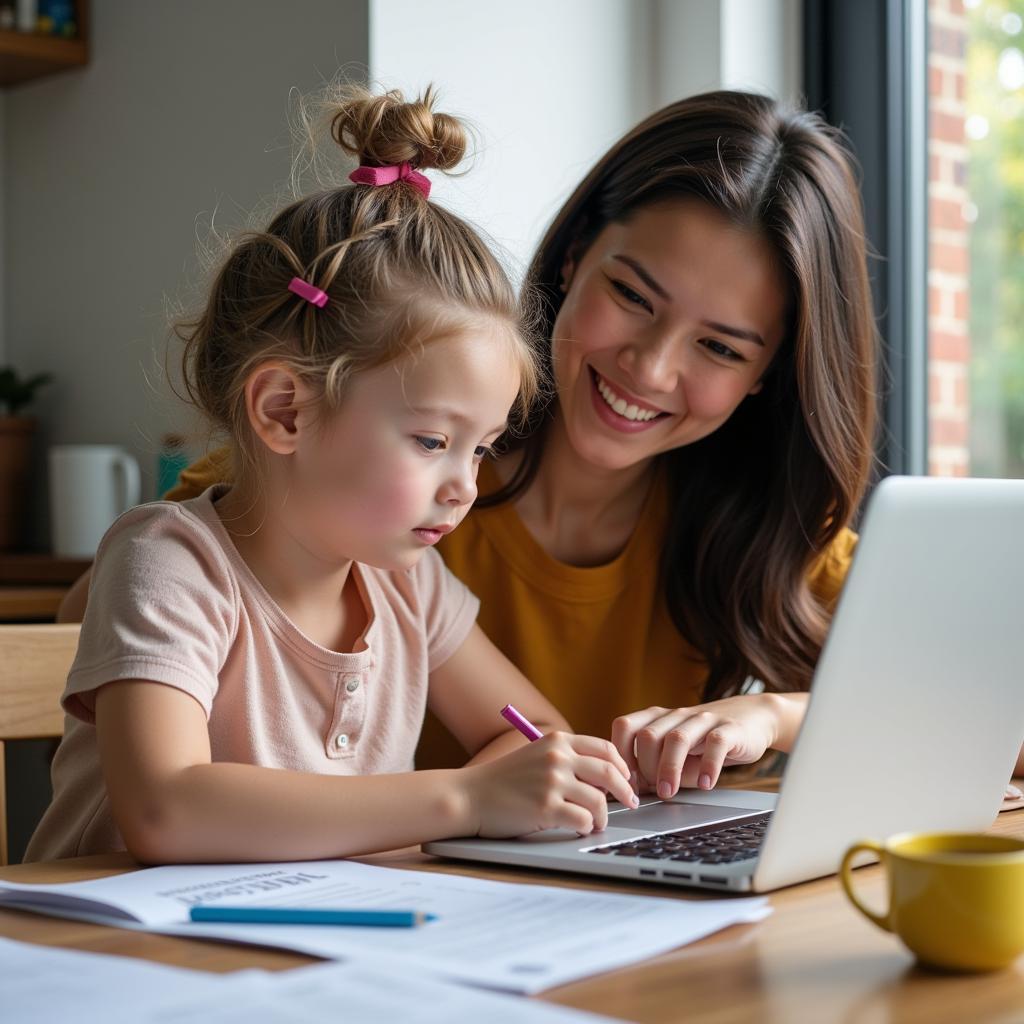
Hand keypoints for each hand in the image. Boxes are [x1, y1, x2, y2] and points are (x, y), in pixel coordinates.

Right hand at [463, 732, 636, 837]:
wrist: (470, 796)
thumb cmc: (502, 781)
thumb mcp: (536, 756)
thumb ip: (566, 759)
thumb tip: (604, 777)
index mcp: (557, 741)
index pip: (605, 748)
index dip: (622, 766)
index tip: (628, 780)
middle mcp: (557, 757)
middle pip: (609, 773)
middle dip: (626, 791)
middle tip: (631, 803)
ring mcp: (552, 782)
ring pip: (599, 801)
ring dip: (602, 816)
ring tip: (596, 823)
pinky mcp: (546, 807)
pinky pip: (583, 820)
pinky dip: (586, 827)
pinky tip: (579, 828)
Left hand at [611, 694, 782, 798]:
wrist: (753, 718)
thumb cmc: (708, 742)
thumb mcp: (677, 752)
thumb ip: (656, 766)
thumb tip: (633, 790)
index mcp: (658, 718)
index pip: (625, 727)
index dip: (621, 755)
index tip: (627, 783)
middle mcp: (677, 716)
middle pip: (648, 736)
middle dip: (645, 767)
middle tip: (653, 791)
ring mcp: (703, 720)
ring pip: (677, 738)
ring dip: (669, 768)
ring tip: (669, 792)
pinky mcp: (729, 728)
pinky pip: (716, 743)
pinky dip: (708, 765)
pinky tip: (706, 784)